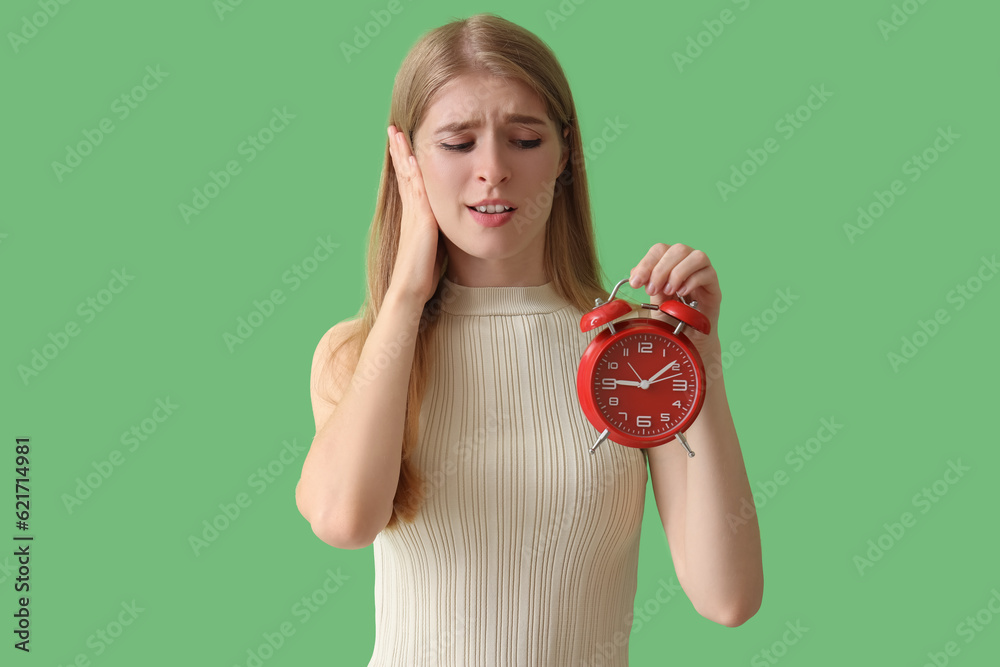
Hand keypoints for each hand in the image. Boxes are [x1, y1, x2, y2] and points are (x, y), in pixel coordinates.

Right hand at [386, 124, 446, 303]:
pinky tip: (412, 157)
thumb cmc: (421, 275)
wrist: (410, 289)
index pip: (408, 183)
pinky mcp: (420, 220)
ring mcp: (413, 214)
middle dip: (399, 151)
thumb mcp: (432, 247)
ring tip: (396, 134)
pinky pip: (415, 190)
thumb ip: (436, 233)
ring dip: (402, 154)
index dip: (404, 164)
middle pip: (403, 174)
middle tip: (393, 130)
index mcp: (413, 217)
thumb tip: (447, 226)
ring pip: (407, 177)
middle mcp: (410, 212)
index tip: (402, 146)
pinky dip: (412, 173)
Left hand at [628, 243, 721, 353]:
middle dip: (661, 270)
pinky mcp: (714, 286)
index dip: (646, 263)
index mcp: (671, 262)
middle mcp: (688, 263)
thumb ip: (649, 284)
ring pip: (697, 256)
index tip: (635, 282)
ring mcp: (703, 272)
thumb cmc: (672, 318)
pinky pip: (708, 274)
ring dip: (678, 273)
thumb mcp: (655, 301)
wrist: (688, 338)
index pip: (659, 250)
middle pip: (678, 249)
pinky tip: (682, 294)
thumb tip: (635, 273)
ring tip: (668, 291)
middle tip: (652, 290)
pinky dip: (692, 281)